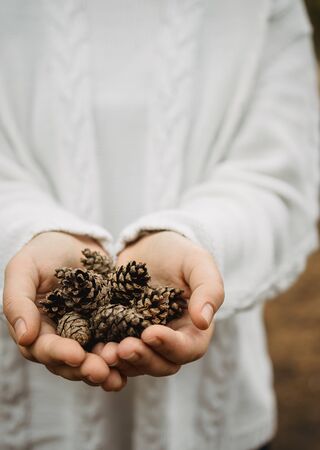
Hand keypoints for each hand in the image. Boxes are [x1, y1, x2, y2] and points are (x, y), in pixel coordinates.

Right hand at [3, 231, 125, 391]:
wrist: (74, 240)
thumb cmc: (43, 252)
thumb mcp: (24, 269)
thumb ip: (18, 301)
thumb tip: (25, 337)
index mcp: (37, 328)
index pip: (44, 348)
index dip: (59, 354)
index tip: (76, 355)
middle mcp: (61, 337)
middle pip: (70, 362)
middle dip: (85, 369)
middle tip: (103, 372)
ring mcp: (87, 333)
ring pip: (93, 358)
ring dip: (106, 369)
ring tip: (119, 376)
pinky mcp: (109, 324)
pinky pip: (115, 342)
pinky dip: (124, 353)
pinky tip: (138, 357)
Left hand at [94, 231, 223, 376]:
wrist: (149, 246)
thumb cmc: (180, 254)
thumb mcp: (198, 263)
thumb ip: (209, 289)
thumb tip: (204, 321)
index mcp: (192, 329)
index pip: (188, 348)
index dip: (170, 346)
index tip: (150, 332)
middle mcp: (169, 341)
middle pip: (160, 364)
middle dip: (142, 359)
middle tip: (123, 348)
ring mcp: (142, 340)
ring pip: (135, 364)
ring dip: (121, 363)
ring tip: (104, 352)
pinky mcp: (119, 334)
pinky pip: (113, 353)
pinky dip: (103, 355)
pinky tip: (91, 349)